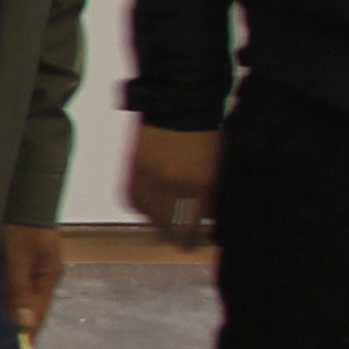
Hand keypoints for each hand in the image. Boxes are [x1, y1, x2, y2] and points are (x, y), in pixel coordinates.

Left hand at [0, 222, 69, 338]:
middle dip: (6, 341)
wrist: (14, 196)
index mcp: (45, 280)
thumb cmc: (21, 225)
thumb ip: (19, 290)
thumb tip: (23, 325)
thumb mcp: (19, 257)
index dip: (26, 341)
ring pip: (6, 310)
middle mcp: (33, 283)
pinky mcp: (2, 271)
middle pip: (20, 317)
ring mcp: (18, 277)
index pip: (35, 318)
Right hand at [125, 124, 222, 253]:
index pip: (194, 226)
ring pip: (151, 218)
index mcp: (200, 185)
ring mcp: (150, 180)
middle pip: (171, 228)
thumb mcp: (216, 167)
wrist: (176, 105)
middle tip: (182, 241)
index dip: (194, 239)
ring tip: (166, 224)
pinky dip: (142, 208)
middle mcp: (172, 186)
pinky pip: (135, 203)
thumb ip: (211, 195)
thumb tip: (205, 218)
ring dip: (159, 224)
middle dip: (177, 237)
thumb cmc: (205, 135)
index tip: (196, 244)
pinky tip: (150, 207)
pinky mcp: (132, 173)